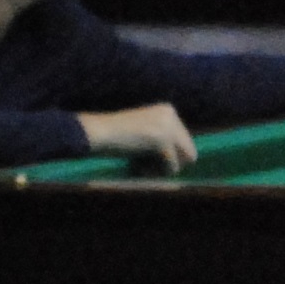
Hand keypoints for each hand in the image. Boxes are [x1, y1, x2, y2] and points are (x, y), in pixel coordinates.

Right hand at [79, 104, 193, 172]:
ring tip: (142, 166)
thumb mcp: (146, 132)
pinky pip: (172, 167)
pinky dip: (157, 173)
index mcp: (168, 110)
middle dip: (170, 163)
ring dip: (165, 168)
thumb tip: (190, 159)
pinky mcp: (162, 140)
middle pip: (190, 152)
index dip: (170, 156)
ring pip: (185, 160)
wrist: (94, 133)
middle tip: (145, 165)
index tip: (146, 156)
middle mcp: (171, 115)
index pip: (187, 142)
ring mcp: (168, 127)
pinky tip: (139, 168)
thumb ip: (166, 139)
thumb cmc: (114, 136)